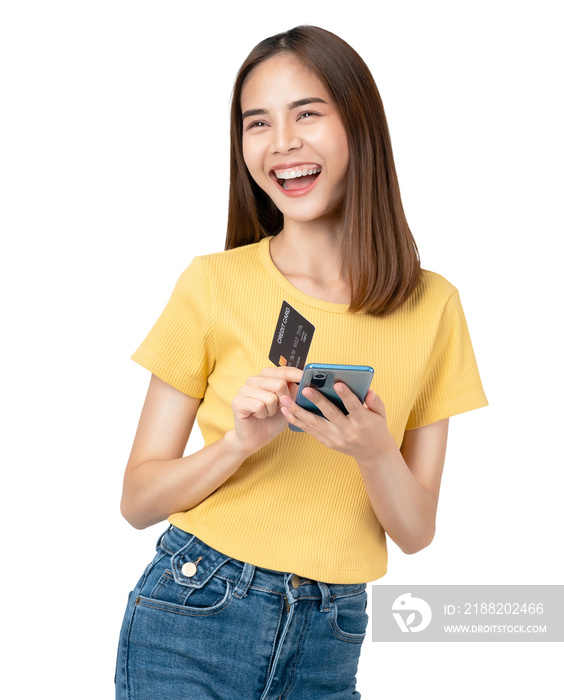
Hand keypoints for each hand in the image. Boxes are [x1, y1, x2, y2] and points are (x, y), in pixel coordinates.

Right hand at [231, 366, 302, 454]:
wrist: (256, 438)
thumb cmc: (273, 420)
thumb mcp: (289, 404)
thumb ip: (295, 391)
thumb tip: (307, 381)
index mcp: (266, 376)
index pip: (284, 371)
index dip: (297, 375)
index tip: (308, 377)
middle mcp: (254, 379)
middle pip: (280, 384)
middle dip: (284, 401)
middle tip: (278, 408)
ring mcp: (244, 389)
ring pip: (271, 397)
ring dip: (272, 410)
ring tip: (267, 413)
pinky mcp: (237, 401)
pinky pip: (259, 406)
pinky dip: (263, 415)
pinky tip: (259, 416)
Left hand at [279, 382, 394, 461]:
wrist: (373, 453)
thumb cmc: (376, 428)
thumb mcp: (381, 414)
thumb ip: (375, 402)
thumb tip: (368, 391)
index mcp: (363, 423)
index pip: (354, 407)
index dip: (346, 395)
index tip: (337, 383)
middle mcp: (348, 432)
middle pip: (330, 415)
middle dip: (317, 401)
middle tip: (305, 389)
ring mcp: (335, 439)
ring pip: (314, 424)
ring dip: (297, 411)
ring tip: (285, 399)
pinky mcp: (327, 442)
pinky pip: (309, 430)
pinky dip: (296, 420)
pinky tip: (285, 410)